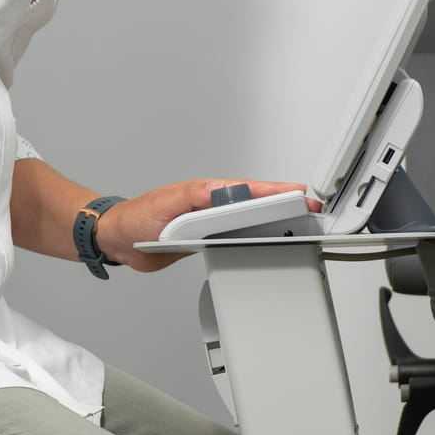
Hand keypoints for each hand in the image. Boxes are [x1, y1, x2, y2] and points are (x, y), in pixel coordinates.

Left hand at [96, 179, 319, 272]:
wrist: (121, 239)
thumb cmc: (140, 217)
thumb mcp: (170, 203)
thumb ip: (197, 196)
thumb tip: (226, 190)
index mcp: (210, 192)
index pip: (251, 189)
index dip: (277, 192)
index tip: (300, 196)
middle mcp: (215, 205)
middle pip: (258, 204)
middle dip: (287, 206)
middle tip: (313, 212)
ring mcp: (214, 223)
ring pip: (252, 222)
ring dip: (276, 224)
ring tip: (301, 229)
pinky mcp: (208, 241)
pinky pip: (238, 239)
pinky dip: (258, 240)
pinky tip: (270, 245)